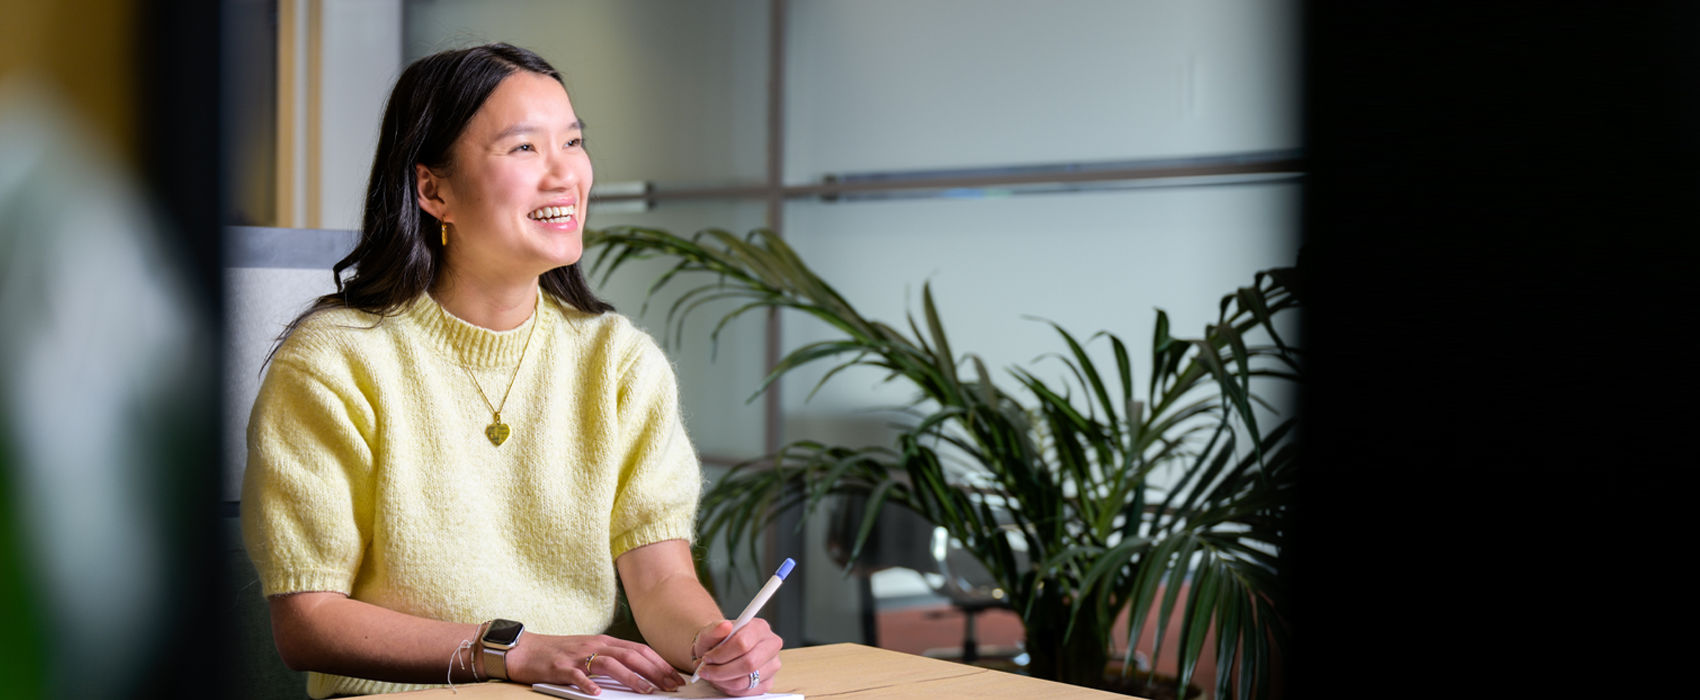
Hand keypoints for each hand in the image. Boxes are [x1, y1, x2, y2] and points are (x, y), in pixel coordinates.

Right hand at [506, 633, 684, 694]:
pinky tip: (597, 694)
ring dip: (631, 678)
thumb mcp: (590, 651)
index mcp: (605, 641)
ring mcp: (579, 656)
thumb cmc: (560, 653)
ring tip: (646, 691)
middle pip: (631, 656)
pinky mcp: (561, 668)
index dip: (659, 663)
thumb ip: (612, 659)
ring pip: (610, 664)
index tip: (674, 676)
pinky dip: (588, 685)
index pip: (639, 650)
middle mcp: (595, 645)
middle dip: (654, 671)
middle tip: (670, 686)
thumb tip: (640, 673)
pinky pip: (577, 676)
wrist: (526, 649)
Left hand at [690, 619, 782, 696]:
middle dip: (721, 670)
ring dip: (722, 681)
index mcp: (760, 627)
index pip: (743, 643)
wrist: (720, 651)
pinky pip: (746, 691)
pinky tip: (722, 679)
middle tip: (705, 670)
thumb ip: (714, 629)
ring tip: (711, 674)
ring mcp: (772, 665)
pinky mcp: (768, 682)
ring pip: (746, 680)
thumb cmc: (718, 641)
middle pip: (748, 663)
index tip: (707, 658)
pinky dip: (729, 688)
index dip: (721, 654)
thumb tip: (724, 625)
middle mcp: (771, 645)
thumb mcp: (710, 632)